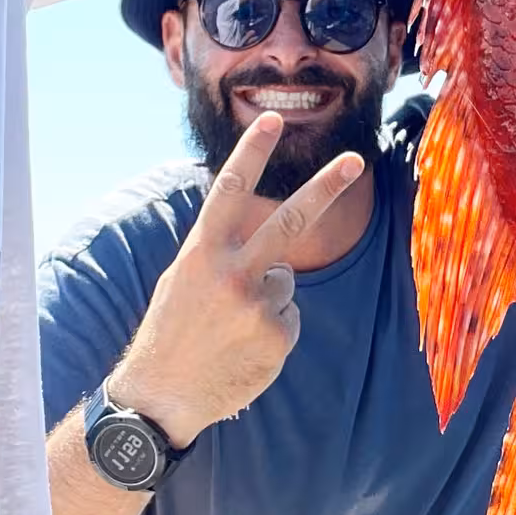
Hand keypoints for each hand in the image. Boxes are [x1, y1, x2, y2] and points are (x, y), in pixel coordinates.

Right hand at [109, 112, 363, 447]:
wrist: (161, 396)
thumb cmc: (173, 330)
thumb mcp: (183, 279)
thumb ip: (221, 253)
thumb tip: (276, 251)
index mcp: (202, 253)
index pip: (230, 192)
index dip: (251, 153)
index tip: (271, 118)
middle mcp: (231, 274)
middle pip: (289, 220)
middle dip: (325, 186)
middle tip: (354, 159)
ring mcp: (256, 306)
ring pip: (285, 281)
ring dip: (267, 298)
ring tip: (231, 325)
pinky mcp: (277, 336)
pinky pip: (289, 317)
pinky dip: (272, 329)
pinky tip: (243, 347)